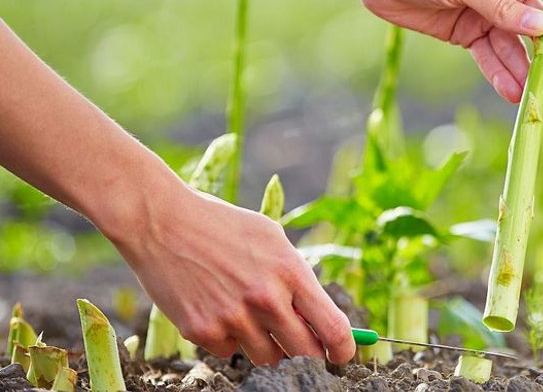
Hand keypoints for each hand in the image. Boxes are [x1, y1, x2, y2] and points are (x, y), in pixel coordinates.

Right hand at [111, 186, 355, 365]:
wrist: (162, 221)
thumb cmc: (223, 226)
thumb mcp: (272, 238)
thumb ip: (298, 278)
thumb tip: (325, 321)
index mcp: (290, 271)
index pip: (333, 328)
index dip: (344, 349)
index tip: (342, 355)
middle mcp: (266, 298)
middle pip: (305, 353)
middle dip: (309, 354)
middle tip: (303, 345)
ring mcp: (233, 318)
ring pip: (267, 358)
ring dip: (267, 345)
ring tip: (249, 312)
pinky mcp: (202, 331)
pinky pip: (230, 352)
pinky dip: (229, 338)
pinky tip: (216, 307)